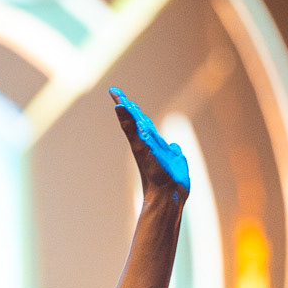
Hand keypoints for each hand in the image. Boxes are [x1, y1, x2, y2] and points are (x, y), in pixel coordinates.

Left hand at [110, 87, 189, 206]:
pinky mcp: (175, 160)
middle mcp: (150, 142)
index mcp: (141, 137)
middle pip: (139, 121)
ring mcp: (162, 151)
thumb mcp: (140, 145)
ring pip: (154, 135)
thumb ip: (130, 126)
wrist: (166, 196)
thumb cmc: (153, 173)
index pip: (131, 115)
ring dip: (147, 125)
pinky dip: (171, 146)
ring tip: (140, 117)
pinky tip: (172, 147)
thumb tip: (118, 106)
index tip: (113, 91)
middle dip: (131, 109)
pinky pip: (172, 148)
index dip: (123, 102)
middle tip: (121, 97)